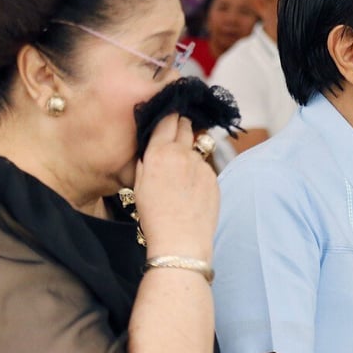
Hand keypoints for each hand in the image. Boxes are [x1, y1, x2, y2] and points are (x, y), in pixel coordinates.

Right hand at [133, 115, 217, 260]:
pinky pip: (205, 167)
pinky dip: (199, 170)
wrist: (181, 240)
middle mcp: (183, 153)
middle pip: (185, 126)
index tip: (169, 112)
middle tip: (178, 127)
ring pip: (197, 147)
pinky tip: (192, 186)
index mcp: (160, 152)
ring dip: (191, 150)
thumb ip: (146, 162)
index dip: (168, 115)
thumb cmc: (154, 217)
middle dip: (181, 124)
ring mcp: (201, 164)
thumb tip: (150, 150)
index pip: (167, 120)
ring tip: (183, 166)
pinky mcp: (214, 177)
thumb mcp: (139, 185)